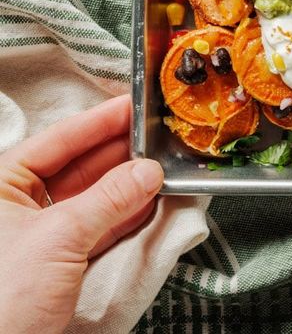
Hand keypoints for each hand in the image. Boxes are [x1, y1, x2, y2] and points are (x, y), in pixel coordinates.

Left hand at [0, 95, 163, 333]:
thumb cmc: (3, 300)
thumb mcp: (59, 238)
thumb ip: (110, 198)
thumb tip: (148, 170)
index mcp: (2, 185)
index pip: (60, 139)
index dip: (101, 120)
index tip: (135, 105)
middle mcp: (17, 204)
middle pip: (79, 165)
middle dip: (120, 153)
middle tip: (157, 137)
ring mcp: (37, 235)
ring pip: (91, 197)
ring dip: (127, 185)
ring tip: (161, 166)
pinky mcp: (56, 264)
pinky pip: (96, 228)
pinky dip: (124, 216)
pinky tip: (149, 201)